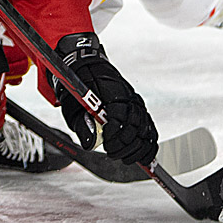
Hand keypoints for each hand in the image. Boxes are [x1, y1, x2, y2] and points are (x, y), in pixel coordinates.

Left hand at [50, 33, 158, 165]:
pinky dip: (148, 143)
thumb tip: (90, 145)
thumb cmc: (78, 87)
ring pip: (146, 129)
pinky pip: (149, 127)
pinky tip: (144, 156)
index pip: (119, 118)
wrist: (87, 65)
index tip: (105, 144)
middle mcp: (129, 97)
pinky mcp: (138, 108)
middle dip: (124, 145)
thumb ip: (83, 125)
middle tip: (111, 152)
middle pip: (135, 127)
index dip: (113, 135)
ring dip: (137, 148)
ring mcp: (136, 102)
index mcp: (112, 94)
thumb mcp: (73, 105)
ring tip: (124, 157)